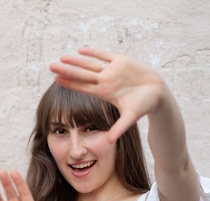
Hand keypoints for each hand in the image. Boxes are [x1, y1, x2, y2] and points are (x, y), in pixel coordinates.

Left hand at [49, 47, 166, 141]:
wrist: (157, 94)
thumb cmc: (143, 106)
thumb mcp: (131, 117)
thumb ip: (119, 128)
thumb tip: (109, 142)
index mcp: (105, 92)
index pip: (83, 87)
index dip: (70, 83)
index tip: (56, 79)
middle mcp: (105, 81)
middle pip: (82, 74)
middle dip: (67, 70)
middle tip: (51, 66)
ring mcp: (112, 70)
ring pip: (90, 63)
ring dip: (77, 60)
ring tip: (62, 57)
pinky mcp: (122, 61)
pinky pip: (105, 55)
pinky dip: (94, 52)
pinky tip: (82, 50)